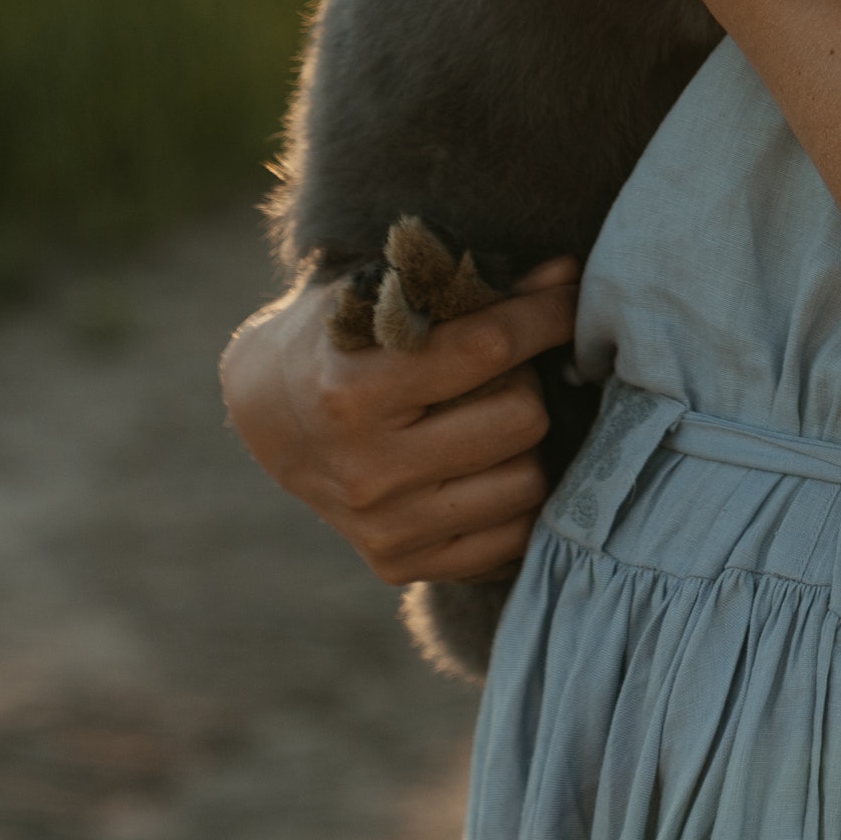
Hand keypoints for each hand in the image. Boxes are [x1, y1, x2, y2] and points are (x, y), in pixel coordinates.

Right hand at [219, 257, 581, 585]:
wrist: (267, 413)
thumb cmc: (338, 337)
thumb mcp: (382, 296)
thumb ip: (469, 286)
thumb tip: (564, 274)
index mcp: (351, 391)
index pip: (488, 347)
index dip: (547, 314)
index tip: (573, 294)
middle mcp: (367, 471)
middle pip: (522, 418)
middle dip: (530, 379)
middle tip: (511, 365)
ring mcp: (384, 527)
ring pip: (528, 483)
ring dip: (528, 442)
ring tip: (497, 415)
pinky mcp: (398, 564)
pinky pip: (511, 539)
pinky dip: (516, 498)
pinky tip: (492, 465)